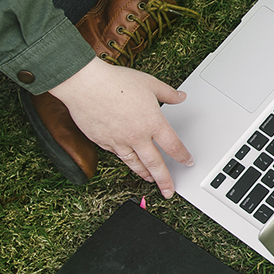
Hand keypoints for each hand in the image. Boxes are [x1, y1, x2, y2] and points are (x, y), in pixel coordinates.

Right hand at [48, 58, 192, 197]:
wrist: (86, 85)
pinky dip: (125, 160)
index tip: (188, 162)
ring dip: (144, 174)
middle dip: (164, 180)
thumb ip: (168, 93)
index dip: (182, 156)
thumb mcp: (150, 84)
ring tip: (150, 180)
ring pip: (135, 163)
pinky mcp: (102, 142)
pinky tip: (129, 162)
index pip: (173, 146)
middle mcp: (137, 136)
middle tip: (169, 191)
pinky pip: (117, 155)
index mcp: (153, 123)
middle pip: (155, 164)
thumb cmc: (116, 82)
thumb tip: (181, 97)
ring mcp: (119, 141)